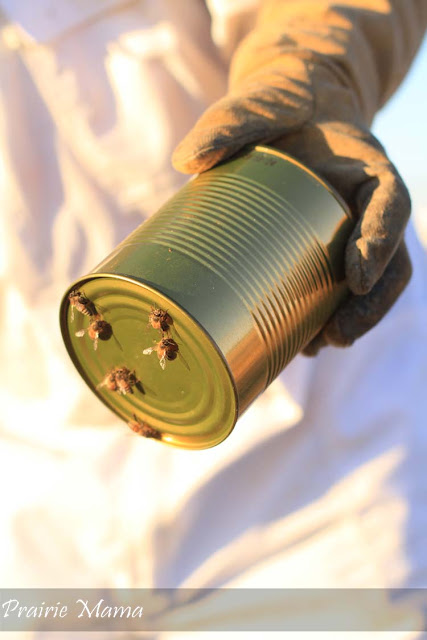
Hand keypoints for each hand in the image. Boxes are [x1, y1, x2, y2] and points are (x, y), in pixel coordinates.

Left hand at [172, 13, 411, 353]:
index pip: (390, 205)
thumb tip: (185, 160)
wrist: (293, 111)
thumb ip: (228, 123)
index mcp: (366, 168)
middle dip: (371, 306)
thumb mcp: (259, 103)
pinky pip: (342, 287)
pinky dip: (328, 315)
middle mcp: (368, 205)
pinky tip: (304, 341)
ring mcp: (352, 230)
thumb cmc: (280, 107)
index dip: (382, 243)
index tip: (358, 279)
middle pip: (391, 261)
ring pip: (371, 284)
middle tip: (336, 336)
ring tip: (317, 348)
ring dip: (353, 321)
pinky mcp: (331, 247)